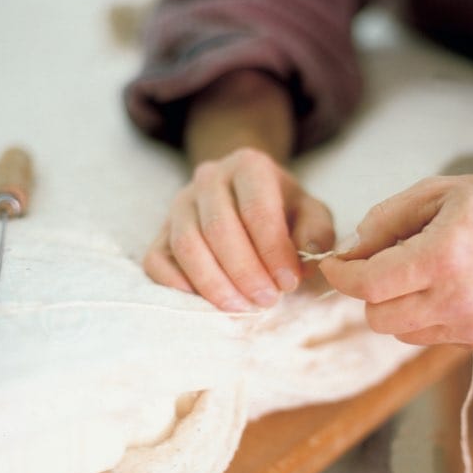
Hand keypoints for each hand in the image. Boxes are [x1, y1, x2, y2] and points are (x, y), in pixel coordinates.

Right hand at [143, 71, 333, 309]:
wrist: (243, 192)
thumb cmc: (282, 208)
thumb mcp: (310, 210)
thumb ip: (316, 230)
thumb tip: (306, 258)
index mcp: (249, 166)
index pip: (257, 208)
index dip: (273, 250)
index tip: (289, 282)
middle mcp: (208, 178)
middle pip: (218, 228)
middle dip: (245, 272)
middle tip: (267, 300)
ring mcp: (180, 203)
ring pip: (186, 244)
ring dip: (214, 283)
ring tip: (242, 307)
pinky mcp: (161, 231)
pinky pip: (156, 260)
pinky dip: (176, 285)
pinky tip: (204, 302)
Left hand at [320, 175, 472, 351]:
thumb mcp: (436, 192)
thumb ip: (384, 220)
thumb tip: (349, 250)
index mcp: (442, 256)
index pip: (368, 284)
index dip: (340, 276)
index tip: (332, 266)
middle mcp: (456, 299)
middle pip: (377, 317)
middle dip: (367, 291)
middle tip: (379, 265)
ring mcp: (471, 326)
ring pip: (400, 332)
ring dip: (394, 305)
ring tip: (416, 275)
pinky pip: (429, 337)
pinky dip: (421, 317)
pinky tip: (441, 290)